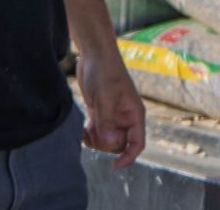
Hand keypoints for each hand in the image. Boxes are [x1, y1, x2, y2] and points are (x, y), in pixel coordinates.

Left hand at [77, 52, 145, 168]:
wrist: (93, 54)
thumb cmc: (104, 71)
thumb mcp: (104, 97)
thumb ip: (107, 121)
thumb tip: (110, 144)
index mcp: (134, 114)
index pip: (137, 143)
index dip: (129, 157)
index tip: (115, 165)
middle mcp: (125, 117)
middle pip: (119, 144)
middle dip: (105, 144)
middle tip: (93, 132)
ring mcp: (112, 115)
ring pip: (106, 140)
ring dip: (96, 140)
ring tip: (86, 130)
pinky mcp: (100, 112)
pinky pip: (97, 132)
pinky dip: (90, 134)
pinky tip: (82, 128)